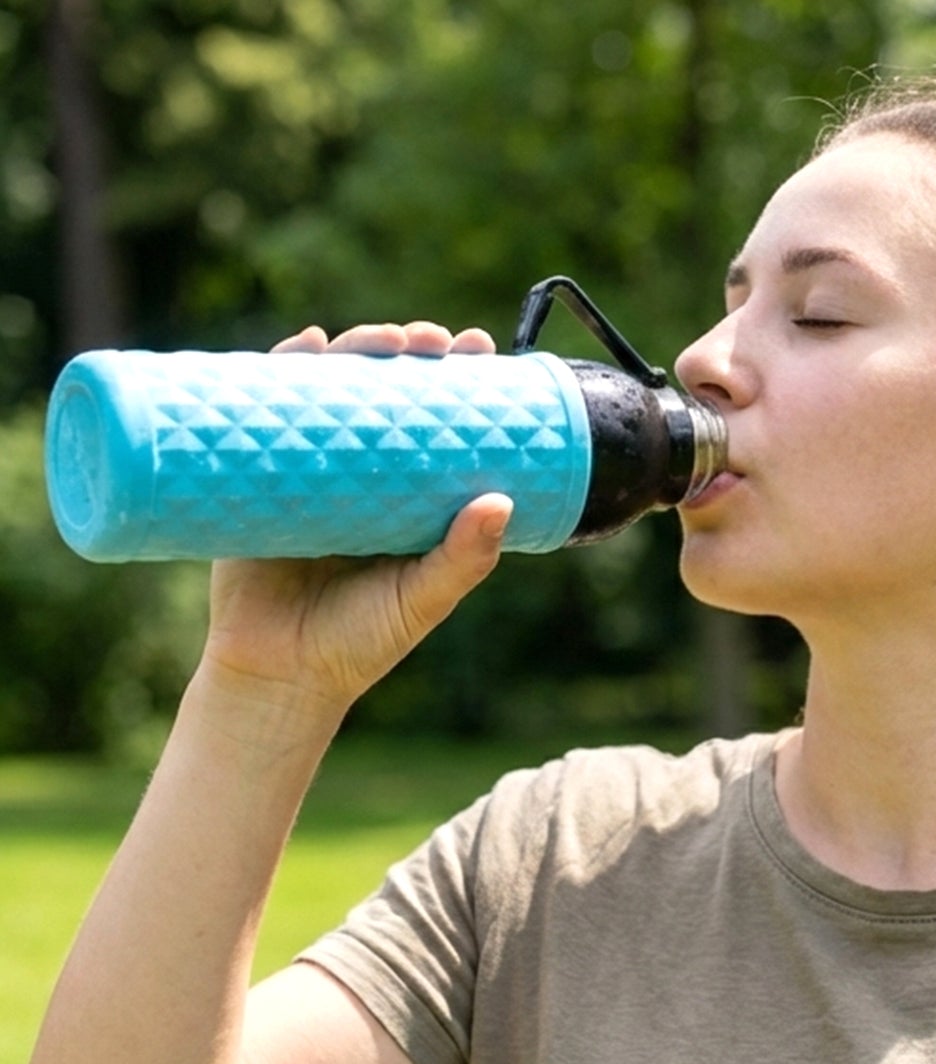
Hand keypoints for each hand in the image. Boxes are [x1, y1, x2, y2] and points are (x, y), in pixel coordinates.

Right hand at [201, 321, 505, 720]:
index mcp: (411, 497)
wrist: (278, 677)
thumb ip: (462, 559)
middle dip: (410, 354)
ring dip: (355, 350)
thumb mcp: (421, 600)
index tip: (478, 349)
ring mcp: (311, 471)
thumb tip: (501, 500)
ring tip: (380, 338)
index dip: (457, 381)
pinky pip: (266, 414)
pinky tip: (303, 345)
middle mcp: (364, 475)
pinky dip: (280, 373)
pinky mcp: (258, 477)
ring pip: (331, 393)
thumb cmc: (360, 643)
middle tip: (431, 340)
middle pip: (386, 393)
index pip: (438, 423)